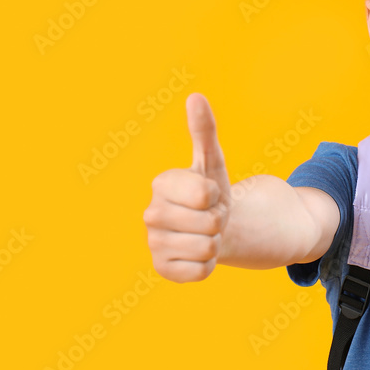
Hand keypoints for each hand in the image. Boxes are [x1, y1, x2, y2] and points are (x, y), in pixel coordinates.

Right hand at [143, 93, 232, 281]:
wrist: (211, 229)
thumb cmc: (211, 192)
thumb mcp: (212, 162)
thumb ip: (204, 131)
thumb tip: (196, 97)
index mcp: (161, 183)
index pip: (206, 195)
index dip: (217, 197)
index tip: (210, 195)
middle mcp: (151, 214)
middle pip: (209, 224)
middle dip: (218, 221)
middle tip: (209, 216)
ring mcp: (153, 243)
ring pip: (207, 248)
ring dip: (215, 243)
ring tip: (204, 234)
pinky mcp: (162, 269)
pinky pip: (201, 272)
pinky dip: (208, 265)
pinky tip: (197, 253)